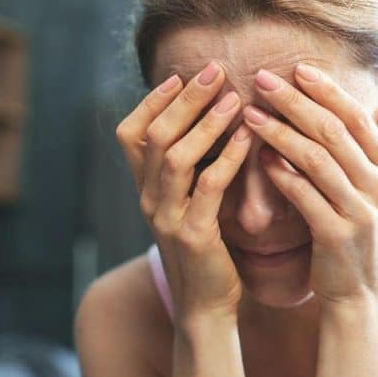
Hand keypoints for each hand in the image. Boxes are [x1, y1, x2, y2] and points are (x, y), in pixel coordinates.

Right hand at [115, 62, 252, 319]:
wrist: (206, 306)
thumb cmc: (206, 250)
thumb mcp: (189, 205)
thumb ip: (190, 170)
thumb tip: (209, 121)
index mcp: (145, 189)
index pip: (130, 133)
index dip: (152, 101)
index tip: (181, 75)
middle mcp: (148, 199)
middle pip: (155, 135)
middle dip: (185, 99)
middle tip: (214, 69)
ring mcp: (166, 217)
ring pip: (175, 156)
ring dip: (206, 122)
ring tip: (234, 97)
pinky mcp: (193, 235)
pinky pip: (207, 187)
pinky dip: (227, 158)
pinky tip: (247, 137)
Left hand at [240, 63, 377, 303]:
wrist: (360, 294)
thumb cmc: (362, 234)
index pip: (357, 117)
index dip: (327, 90)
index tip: (296, 68)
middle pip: (334, 131)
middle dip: (296, 102)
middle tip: (263, 79)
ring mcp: (361, 212)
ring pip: (316, 159)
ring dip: (280, 132)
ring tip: (250, 113)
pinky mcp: (337, 236)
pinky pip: (304, 196)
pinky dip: (281, 174)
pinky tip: (259, 157)